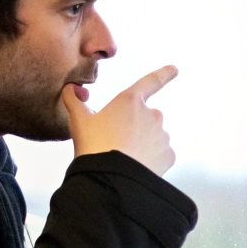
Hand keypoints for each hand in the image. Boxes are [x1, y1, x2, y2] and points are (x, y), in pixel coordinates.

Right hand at [61, 64, 178, 173]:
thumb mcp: (78, 120)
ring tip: (125, 157)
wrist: (111, 178)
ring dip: (143, 144)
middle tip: (117, 142)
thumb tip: (71, 89)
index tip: (175, 69)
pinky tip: (137, 166)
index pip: (150, 82)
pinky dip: (151, 159)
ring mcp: (163, 134)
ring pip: (154, 137)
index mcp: (130, 101)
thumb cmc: (94, 145)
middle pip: (146, 117)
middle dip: (136, 127)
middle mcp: (152, 114)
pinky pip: (161, 154)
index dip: (163, 74)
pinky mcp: (170, 154)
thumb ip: (74, 100)